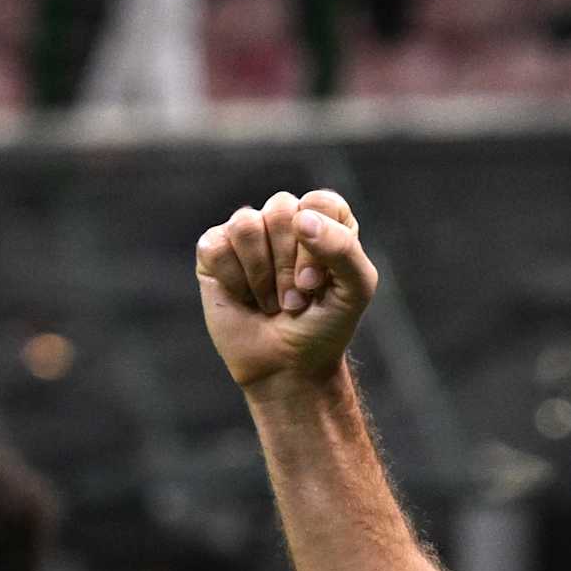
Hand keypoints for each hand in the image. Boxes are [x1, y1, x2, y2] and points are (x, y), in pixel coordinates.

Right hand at [195, 189, 376, 393]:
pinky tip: (244, 297)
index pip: (319, 204)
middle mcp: (286, 220)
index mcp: (326, 220)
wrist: (287, 366)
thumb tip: (300, 217)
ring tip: (271, 300)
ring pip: (245, 224)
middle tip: (295, 298)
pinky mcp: (214, 251)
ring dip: (261, 275)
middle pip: (280, 210)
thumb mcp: (355, 290)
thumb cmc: (326, 325)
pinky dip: (234, 281)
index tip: (317, 282)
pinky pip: (215, 246)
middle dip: (289, 265)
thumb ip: (343, 248)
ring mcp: (248, 234)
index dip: (317, 244)